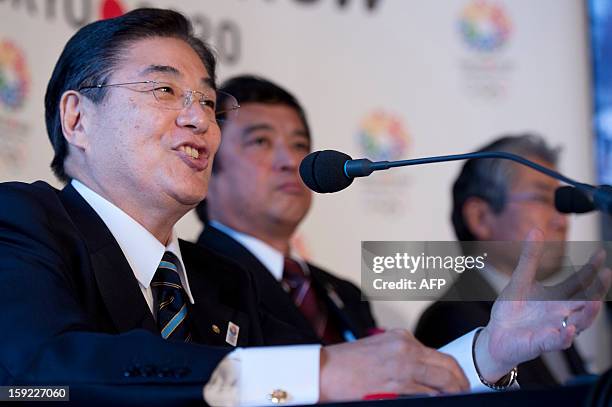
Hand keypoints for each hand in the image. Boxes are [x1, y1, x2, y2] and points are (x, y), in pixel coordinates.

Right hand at [319, 329, 468, 401]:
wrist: (322, 370)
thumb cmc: (345, 363)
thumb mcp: (380, 350)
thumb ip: (403, 356)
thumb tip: (423, 372)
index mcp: (401, 338)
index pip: (440, 355)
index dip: (455, 373)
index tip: (459, 382)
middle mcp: (405, 347)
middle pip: (447, 367)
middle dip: (460, 383)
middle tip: (464, 393)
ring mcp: (401, 366)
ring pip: (442, 382)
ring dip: (451, 393)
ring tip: (454, 399)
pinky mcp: (394, 384)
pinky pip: (425, 394)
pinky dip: (434, 399)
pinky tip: (435, 402)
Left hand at [475, 229, 611, 381]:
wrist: (495, 335)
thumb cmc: (512, 310)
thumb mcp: (520, 280)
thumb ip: (530, 258)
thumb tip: (536, 230)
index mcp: (557, 298)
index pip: (580, 283)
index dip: (591, 269)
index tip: (601, 252)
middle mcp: (561, 313)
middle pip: (586, 302)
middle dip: (598, 291)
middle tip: (607, 274)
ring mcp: (554, 328)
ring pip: (579, 323)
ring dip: (588, 314)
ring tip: (595, 302)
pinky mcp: (542, 343)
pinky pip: (557, 341)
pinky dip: (565, 336)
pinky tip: (570, 328)